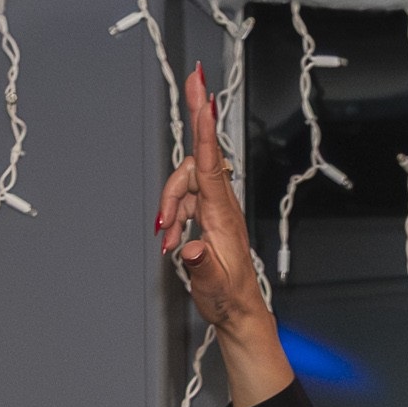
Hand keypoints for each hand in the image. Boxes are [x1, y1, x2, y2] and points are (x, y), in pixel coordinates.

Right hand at [157, 68, 269, 333]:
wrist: (239, 312)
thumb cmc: (229, 298)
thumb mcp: (213, 284)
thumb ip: (202, 263)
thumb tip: (193, 246)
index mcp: (224, 215)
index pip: (211, 162)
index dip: (204, 126)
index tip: (203, 94)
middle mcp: (223, 206)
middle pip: (191, 170)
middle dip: (172, 188)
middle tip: (168, 219)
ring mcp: (216, 209)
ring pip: (184, 185)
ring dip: (170, 208)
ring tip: (171, 242)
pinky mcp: (209, 215)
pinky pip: (185, 201)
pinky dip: (174, 218)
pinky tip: (174, 241)